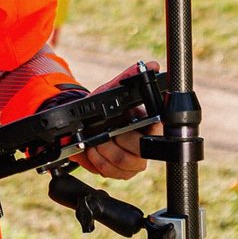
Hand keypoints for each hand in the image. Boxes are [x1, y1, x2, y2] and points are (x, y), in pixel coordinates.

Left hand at [73, 61, 162, 179]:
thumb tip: (150, 65)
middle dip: (118, 141)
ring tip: (96, 141)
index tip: (138, 124)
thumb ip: (128, 77)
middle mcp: (144, 146)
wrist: (79, 126)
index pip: (158, 133)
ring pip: (125, 164)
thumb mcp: (111, 91)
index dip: (150, 132)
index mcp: (147, 126)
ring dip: (105, 150)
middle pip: (140, 152)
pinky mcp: (119, 173)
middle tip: (106, 132)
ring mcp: (133, 162)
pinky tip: (93, 150)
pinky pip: (111, 172)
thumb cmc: (100, 108)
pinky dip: (98, 160)